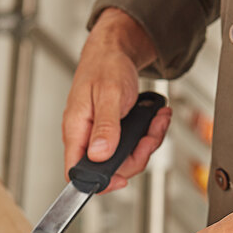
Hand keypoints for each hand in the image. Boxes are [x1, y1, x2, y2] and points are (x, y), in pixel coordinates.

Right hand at [63, 8, 171, 192]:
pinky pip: (131, 146)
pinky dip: (148, 134)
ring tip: (157, 120)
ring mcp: (99, 138)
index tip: (120, 179)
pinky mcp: (112, 134)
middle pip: (108, 169)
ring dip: (146, 143)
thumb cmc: (105, 67)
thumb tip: (99, 155)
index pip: (76, 172)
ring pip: (124, 159)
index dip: (97, 182)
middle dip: (136, 156)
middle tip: (150, 136)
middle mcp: (85, 139)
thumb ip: (104, 127)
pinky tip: (155, 118)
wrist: (113, 50)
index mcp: (75, 131)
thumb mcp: (108, 95)